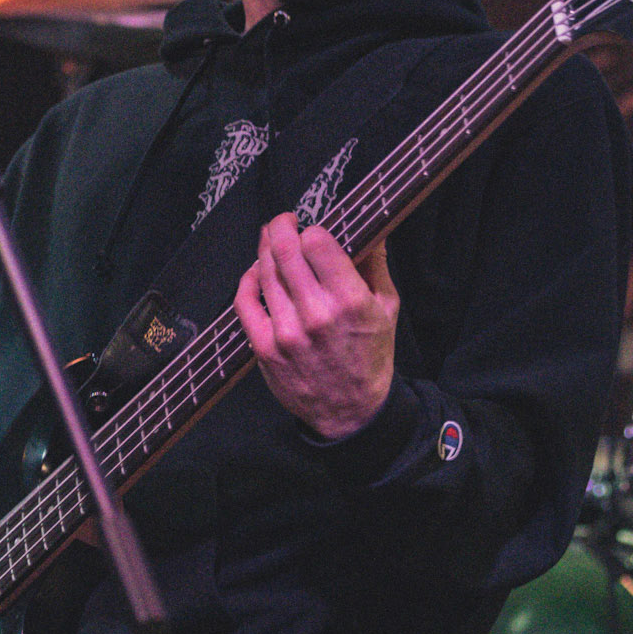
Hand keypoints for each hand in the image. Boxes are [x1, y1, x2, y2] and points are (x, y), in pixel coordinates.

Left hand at [234, 212, 398, 439]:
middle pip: (285, 251)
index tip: (313, 230)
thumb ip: (375, 264)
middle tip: (284, 221)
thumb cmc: (371, 356)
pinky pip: (245, 301)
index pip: (317, 243)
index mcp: (350, 301)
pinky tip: (256, 271)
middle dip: (281, 226)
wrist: (352, 412)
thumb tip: (368, 228)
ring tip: (272, 241)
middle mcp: (315, 314)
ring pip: (264, 271)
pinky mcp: (264, 348)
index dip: (312, 230)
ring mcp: (285, 332)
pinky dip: (247, 279)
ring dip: (266, 249)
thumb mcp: (387, 308)